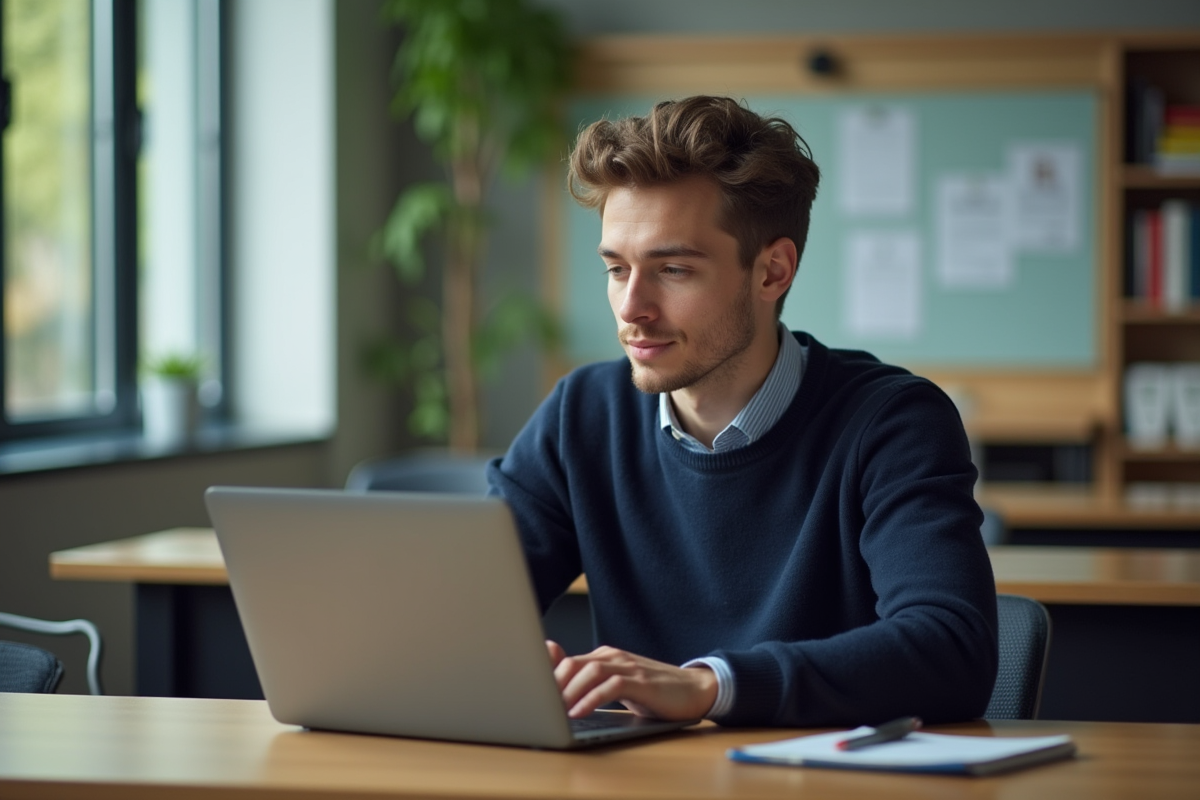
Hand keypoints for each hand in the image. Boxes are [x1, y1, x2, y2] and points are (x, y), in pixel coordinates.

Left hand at [544, 640, 717, 720]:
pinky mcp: (641, 682)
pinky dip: (591, 699)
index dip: (546, 676)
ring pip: (589, 671)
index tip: (530, 693)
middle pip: (572, 663)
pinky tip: (580, 712)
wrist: (694, 689)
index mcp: (604, 657)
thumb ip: (593, 685)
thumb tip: (561, 696)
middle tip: (539, 705)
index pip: (566, 661)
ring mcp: (628, 667)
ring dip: (569, 692)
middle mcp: (613, 657)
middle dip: (552, 685)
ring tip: (555, 711)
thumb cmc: (654, 692)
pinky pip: (610, 686)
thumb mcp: (618, 687)